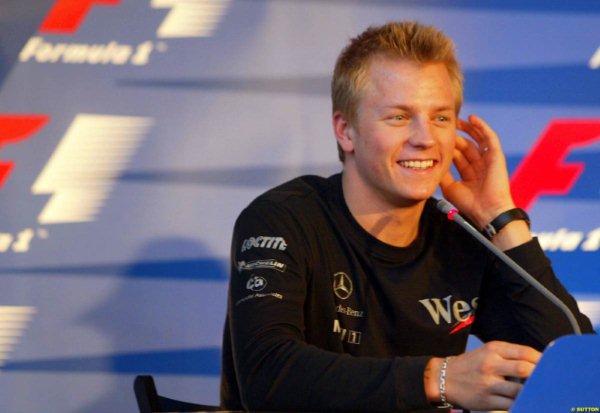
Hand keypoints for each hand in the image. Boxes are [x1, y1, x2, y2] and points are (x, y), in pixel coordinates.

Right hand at [425, 341, 540, 410]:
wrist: (443, 378)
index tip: (550, 365)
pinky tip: (527, 403)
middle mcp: (490, 364)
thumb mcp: (486, 352)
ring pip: (520, 390)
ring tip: (540, 393)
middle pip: (525, 370)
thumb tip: (537, 364)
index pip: (524, 352)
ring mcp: (488, 384)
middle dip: (540, 376)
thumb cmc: (470, 365)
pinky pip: (511, 405)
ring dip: (533, 392)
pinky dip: (522, 405)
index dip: (541, 359)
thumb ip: (509, 355)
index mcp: (493, 349)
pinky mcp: (486, 401)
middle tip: (548, 380)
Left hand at [440, 114, 514, 228]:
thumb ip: (442, 175)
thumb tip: (429, 163)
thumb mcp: (450, 188)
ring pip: (477, 139)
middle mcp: (479, 165)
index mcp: (469, 173)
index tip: (436, 137)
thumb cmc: (470, 204)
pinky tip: (472, 119)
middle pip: (465, 145)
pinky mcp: (496, 156)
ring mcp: (488, 160)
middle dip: (455, 135)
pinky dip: (481, 127)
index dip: (448, 145)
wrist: (487, 211)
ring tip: (457, 119)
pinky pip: (489, 138)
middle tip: (443, 125)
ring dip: (468, 128)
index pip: (457, 155)